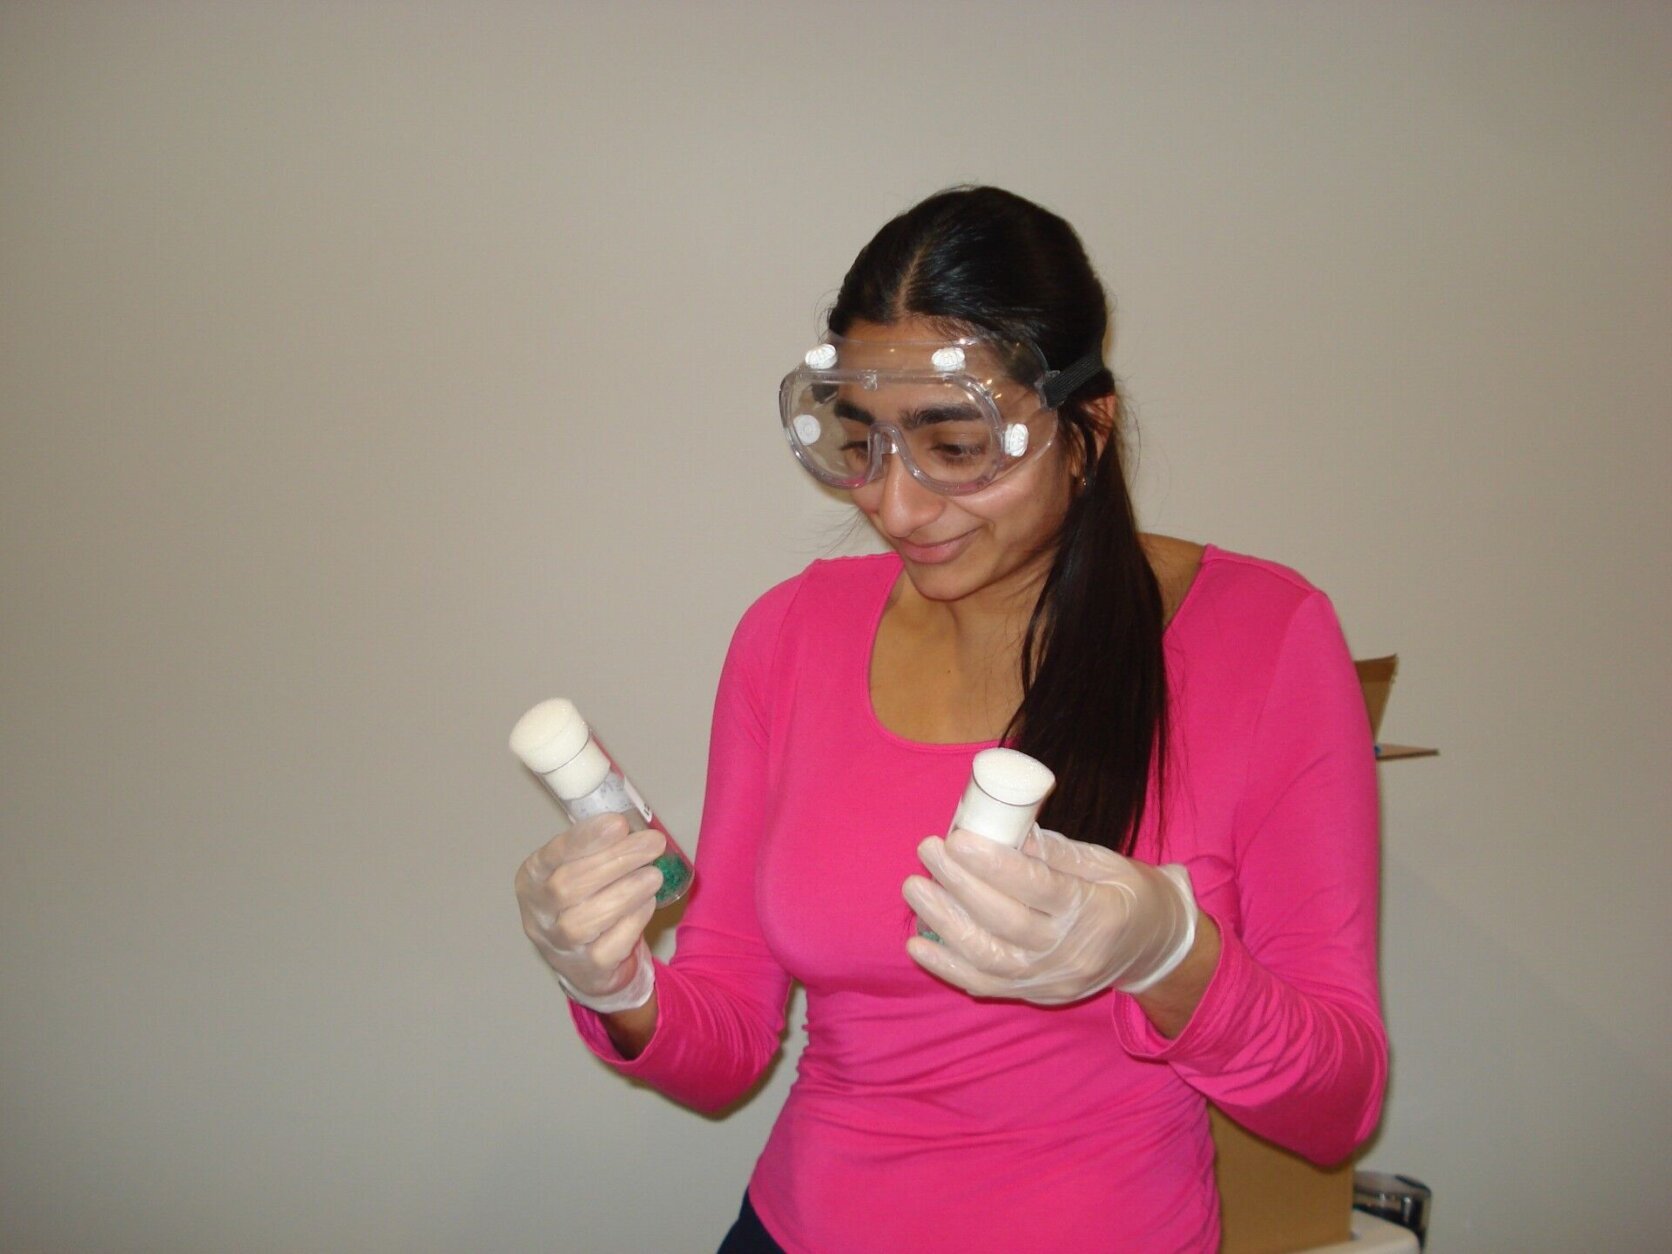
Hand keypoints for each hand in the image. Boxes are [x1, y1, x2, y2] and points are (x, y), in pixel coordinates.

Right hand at [515, 812, 663, 1012]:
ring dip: (625, 892)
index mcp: (532, 878)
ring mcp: (558, 945)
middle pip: (567, 886)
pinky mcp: (586, 970)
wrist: (589, 964)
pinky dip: (631, 922)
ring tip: (654, 875)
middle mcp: (538, 913)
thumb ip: (600, 848)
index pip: (553, 855)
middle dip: (615, 860)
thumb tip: (635, 826)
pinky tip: (648, 904)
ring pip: (584, 920)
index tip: (619, 823)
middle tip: (652, 844)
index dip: (585, 839)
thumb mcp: (582, 869)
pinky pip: (607, 947)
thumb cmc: (586, 903)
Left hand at [903, 826, 1197, 1004]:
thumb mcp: (1104, 862)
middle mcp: (1071, 953)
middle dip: (959, 885)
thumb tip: (1002, 829)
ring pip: (987, 958)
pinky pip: (984, 985)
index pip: (1037, 888)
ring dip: (943, 923)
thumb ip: (1054, 851)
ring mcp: (1050, 980)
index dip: (993, 866)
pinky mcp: (1034, 996)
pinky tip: (917, 944)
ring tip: (914, 888)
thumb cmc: (1127, 894)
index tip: (956, 839)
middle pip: (1004, 922)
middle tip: (929, 850)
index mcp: (1095, 910)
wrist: (1152, 951)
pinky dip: (946, 966)